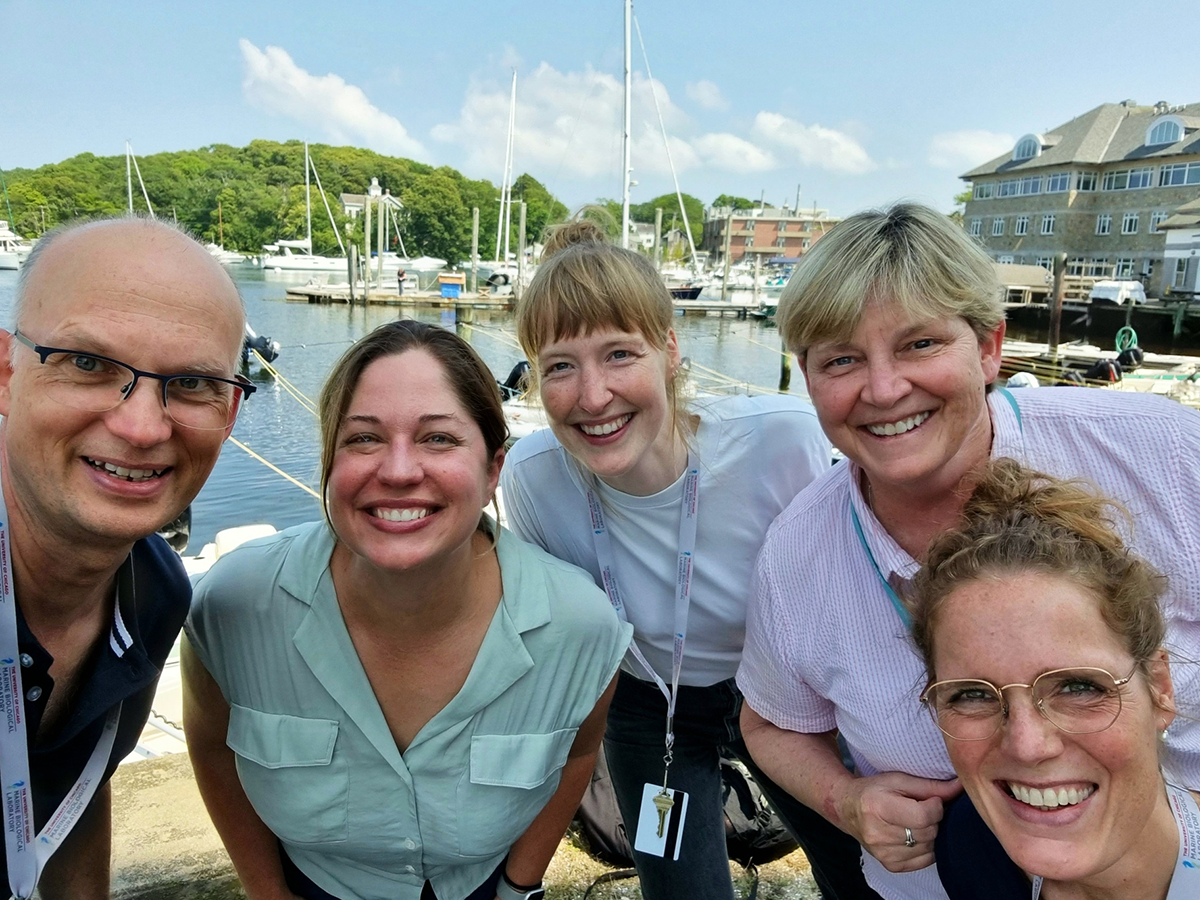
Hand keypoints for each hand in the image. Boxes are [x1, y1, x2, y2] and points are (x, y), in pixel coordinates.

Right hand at [835, 771, 960, 872]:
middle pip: (928, 832)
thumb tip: (960, 787)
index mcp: (878, 807)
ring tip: (916, 821)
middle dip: (933, 820)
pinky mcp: (890, 865)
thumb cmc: (874, 790)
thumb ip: (930, 786)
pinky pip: (925, 860)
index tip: (931, 799)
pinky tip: (914, 835)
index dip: (936, 806)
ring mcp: (883, 853)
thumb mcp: (898, 780)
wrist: (847, 809)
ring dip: (930, 834)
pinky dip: (926, 848)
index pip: (924, 816)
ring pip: (929, 847)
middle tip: (922, 809)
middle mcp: (878, 834)